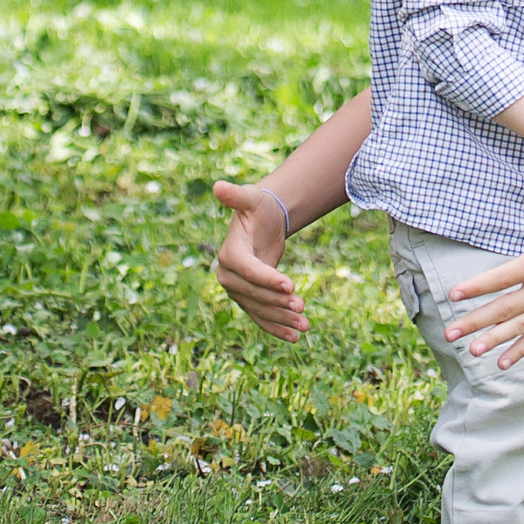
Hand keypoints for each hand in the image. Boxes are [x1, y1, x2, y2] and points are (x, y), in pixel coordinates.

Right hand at [212, 180, 307, 341]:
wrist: (263, 223)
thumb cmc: (258, 208)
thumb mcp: (252, 199)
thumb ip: (237, 196)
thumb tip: (218, 186)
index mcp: (229, 253)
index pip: (249, 270)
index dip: (268, 279)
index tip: (291, 285)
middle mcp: (229, 276)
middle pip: (256, 294)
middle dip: (279, 302)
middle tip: (303, 307)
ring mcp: (238, 291)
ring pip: (260, 309)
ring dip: (282, 319)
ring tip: (305, 325)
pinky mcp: (249, 300)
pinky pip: (261, 317)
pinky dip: (277, 328)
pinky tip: (294, 337)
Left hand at [443, 183, 523, 366]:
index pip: (503, 277)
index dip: (477, 286)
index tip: (454, 295)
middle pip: (505, 309)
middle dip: (476, 321)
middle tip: (450, 333)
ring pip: (520, 328)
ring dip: (494, 340)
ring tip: (472, 352)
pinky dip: (521, 349)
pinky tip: (502, 362)